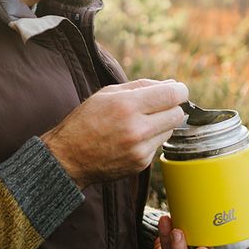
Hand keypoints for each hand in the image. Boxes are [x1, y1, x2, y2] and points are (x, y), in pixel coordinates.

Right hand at [42, 79, 187, 189]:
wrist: (68, 158)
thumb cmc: (86, 121)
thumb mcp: (107, 94)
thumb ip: (141, 86)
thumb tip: (172, 85)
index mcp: (126, 106)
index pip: (172, 95)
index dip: (180, 91)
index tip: (178, 91)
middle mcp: (136, 129)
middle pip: (177, 114)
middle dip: (172, 107)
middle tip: (159, 106)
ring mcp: (140, 149)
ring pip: (170, 131)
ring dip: (160, 125)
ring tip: (137, 124)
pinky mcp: (141, 164)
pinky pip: (157, 145)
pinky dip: (149, 140)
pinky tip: (130, 140)